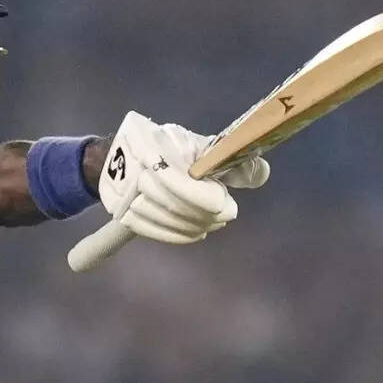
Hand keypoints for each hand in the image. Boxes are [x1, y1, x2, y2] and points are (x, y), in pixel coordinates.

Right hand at [98, 112, 266, 243]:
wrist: (125, 155)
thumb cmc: (172, 148)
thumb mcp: (203, 148)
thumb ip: (233, 161)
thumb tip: (261, 174)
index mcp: (159, 146)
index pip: (187, 187)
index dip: (212, 201)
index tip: (226, 205)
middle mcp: (137, 169)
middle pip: (179, 206)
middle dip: (206, 216)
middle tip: (223, 216)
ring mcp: (126, 192)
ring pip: (168, 220)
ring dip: (195, 226)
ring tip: (210, 224)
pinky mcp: (121, 210)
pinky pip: (152, 230)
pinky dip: (178, 235)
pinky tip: (195, 233)